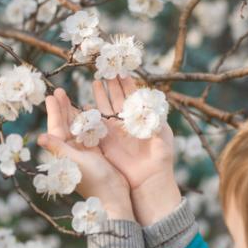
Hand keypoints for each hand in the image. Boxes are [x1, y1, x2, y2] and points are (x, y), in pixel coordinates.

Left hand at [37, 87, 134, 220]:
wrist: (114, 196)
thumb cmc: (94, 180)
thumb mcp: (76, 162)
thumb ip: (59, 148)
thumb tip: (40, 138)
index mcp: (64, 152)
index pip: (56, 128)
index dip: (54, 111)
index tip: (52, 96)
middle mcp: (72, 151)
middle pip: (65, 125)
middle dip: (62, 108)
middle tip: (59, 91)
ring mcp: (84, 152)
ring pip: (76, 127)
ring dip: (74, 113)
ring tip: (70, 97)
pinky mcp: (96, 153)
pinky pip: (89, 133)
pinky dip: (88, 122)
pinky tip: (88, 111)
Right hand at [92, 77, 181, 225]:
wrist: (150, 179)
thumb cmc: (160, 157)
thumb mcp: (162, 133)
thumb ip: (154, 116)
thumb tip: (146, 99)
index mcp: (141, 118)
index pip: (132, 95)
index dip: (127, 82)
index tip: (122, 69)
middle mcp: (127, 122)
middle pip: (117, 98)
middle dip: (112, 84)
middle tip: (106, 69)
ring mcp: (115, 131)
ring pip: (106, 108)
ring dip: (101, 95)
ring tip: (96, 81)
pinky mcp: (106, 141)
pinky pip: (96, 125)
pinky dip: (91, 114)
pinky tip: (86, 104)